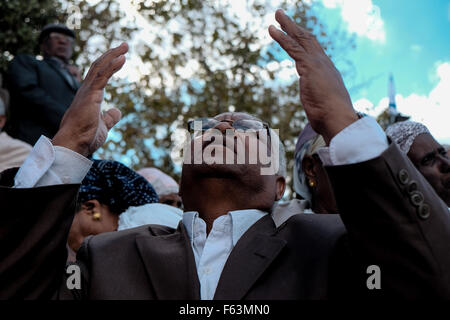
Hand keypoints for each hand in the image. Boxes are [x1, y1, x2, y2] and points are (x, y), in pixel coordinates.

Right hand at [52, 43, 127, 155]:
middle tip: (125, 45)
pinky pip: (103, 76)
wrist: (74, 144)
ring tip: (125, 46)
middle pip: (99, 66)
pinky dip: (112, 66)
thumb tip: (117, 110)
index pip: (99, 75)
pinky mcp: (91, 95)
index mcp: (89, 96)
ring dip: (113, 55)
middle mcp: (86, 90)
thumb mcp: (103, 125)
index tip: (120, 56)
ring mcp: (87, 91)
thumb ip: (110, 117)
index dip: (109, 64)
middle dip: (111, 54)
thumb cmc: (85, 137)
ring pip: (100, 67)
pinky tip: (122, 58)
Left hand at [268, 10, 357, 143]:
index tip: (296, 32)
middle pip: (308, 39)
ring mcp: (317, 63)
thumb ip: (320, 103)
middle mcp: (324, 63)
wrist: (337, 119)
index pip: (315, 51)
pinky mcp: (308, 66)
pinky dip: (281, 37)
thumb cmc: (331, 118)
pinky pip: (293, 47)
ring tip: (277, 15)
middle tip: (283, 16)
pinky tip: (272, 29)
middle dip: (295, 27)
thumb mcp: (324, 107)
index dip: (305, 40)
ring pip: (300, 38)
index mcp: (327, 71)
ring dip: (287, 25)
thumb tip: (319, 114)